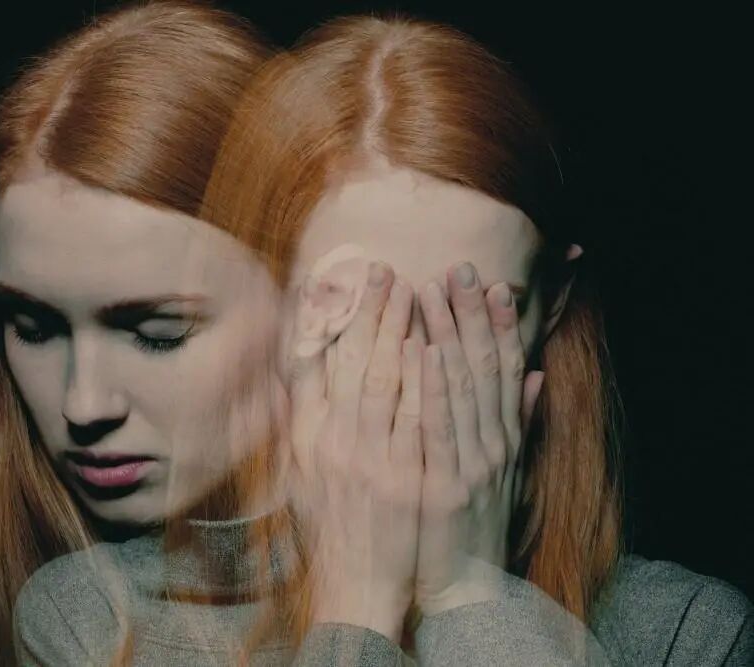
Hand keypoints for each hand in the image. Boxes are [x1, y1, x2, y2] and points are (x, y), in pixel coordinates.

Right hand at [285, 261, 422, 641]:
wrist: (356, 586)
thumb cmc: (332, 526)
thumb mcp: (302, 472)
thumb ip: (299, 418)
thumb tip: (296, 367)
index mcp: (309, 438)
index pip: (317, 365)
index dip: (331, 318)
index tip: (342, 280)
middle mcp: (333, 443)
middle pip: (351, 363)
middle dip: (371, 311)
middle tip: (387, 269)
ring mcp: (369, 461)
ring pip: (383, 381)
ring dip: (398, 331)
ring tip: (415, 289)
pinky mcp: (404, 480)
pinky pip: (414, 420)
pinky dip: (421, 380)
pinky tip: (432, 346)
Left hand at [413, 262, 543, 615]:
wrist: (460, 588)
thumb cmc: (471, 526)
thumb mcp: (503, 474)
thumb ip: (517, 423)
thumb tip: (534, 375)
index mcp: (503, 440)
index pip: (504, 370)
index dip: (501, 325)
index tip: (494, 283)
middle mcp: (493, 446)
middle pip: (483, 367)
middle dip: (471, 314)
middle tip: (459, 267)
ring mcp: (471, 465)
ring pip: (460, 386)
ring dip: (447, 334)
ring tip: (432, 289)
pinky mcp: (444, 486)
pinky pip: (437, 426)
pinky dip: (434, 385)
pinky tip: (424, 349)